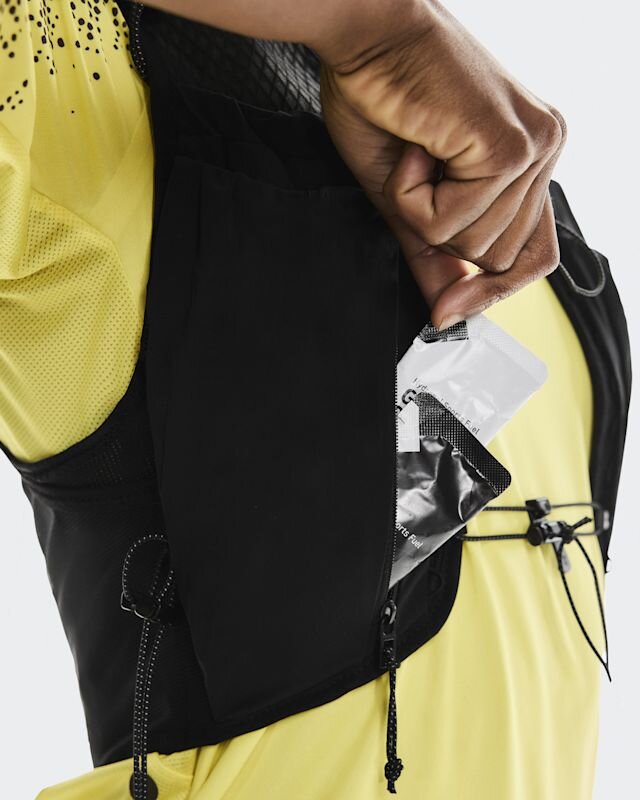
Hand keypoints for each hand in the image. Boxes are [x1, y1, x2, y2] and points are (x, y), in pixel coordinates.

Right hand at [317, 0, 566, 328]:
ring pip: (475, 247)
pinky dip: (414, 197)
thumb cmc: (382, 101)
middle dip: (439, 231)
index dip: (493, 289)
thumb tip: (447, 314)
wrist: (366, 36)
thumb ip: (434, 256)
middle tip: (418, 169)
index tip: (449, 308)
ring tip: (415, 151)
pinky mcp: (510, 147)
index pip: (534, 252)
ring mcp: (534, 148)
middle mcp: (543, 150)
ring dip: (422, 211)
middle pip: (496, 256)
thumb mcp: (408, 199)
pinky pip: (454, 224)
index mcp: (528, 157)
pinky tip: (414, 147)